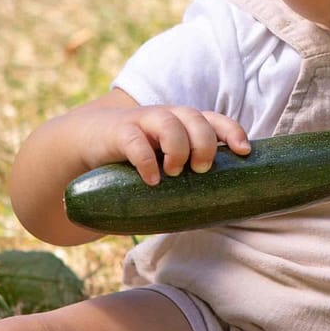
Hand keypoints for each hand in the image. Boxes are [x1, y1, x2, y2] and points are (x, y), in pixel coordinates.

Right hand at [100, 105, 250, 185]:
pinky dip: (147, 160)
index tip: (243, 152)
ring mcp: (141, 122)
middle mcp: (166, 117)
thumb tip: (217, 213)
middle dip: (204, 143)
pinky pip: (134, 141)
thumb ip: (185, 178)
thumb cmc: (135, 160)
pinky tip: (152, 180)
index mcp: (183, 125)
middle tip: (201, 169)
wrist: (86, 143)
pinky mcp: (117, 132)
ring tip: (174, 173)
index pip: (213, 120)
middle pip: (195, 118)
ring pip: (169, 122)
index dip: (231, 131)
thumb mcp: (163, 163)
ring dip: (178, 147)